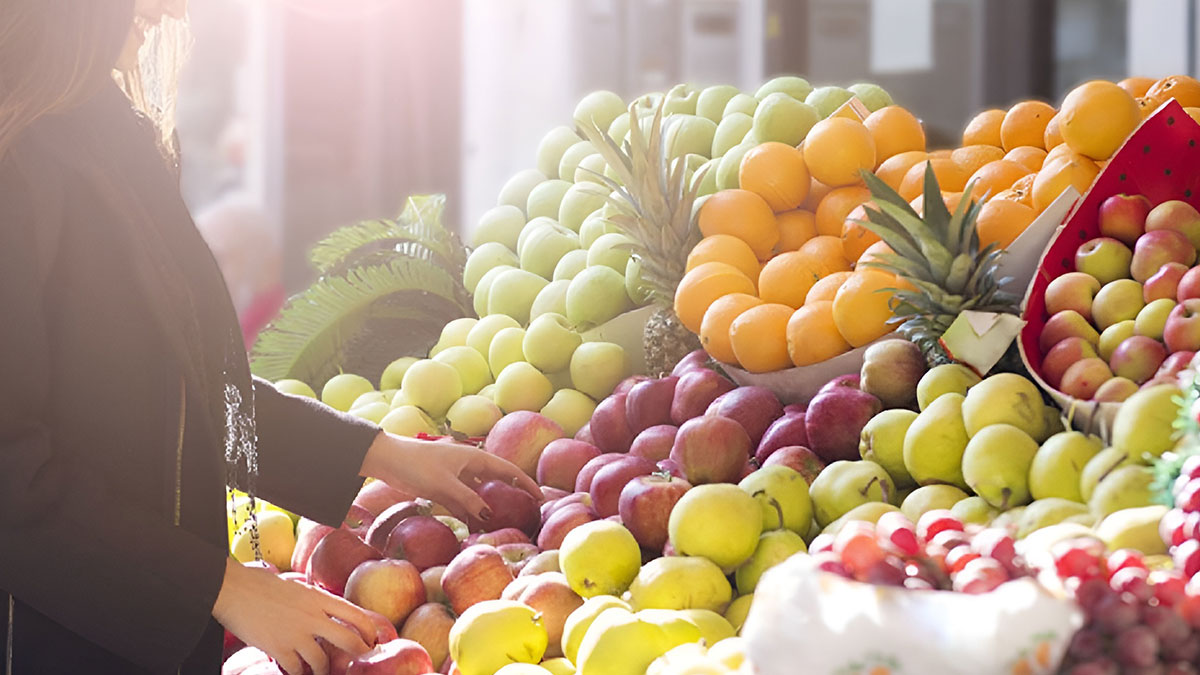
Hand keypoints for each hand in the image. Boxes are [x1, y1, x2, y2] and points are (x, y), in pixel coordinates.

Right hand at [212, 559, 374, 674]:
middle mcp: (312, 617)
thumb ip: (312, 601)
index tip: (371, 639)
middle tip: (360, 661)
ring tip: (320, 671)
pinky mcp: (278, 649)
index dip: (368, 630)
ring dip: (322, 670)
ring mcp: (296, 634)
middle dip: (359, 654)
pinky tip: (296, 671)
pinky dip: (298, 673)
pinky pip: (296, 670)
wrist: (232, 590)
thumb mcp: (295, 587)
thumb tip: (323, 613)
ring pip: (321, 662)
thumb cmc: (260, 584)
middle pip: (349, 640)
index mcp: (318, 598)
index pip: (355, 615)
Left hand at [359, 432, 541, 521]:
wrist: (387, 460)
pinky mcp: (444, 488)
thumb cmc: (416, 466)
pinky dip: (471, 513)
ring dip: (489, 508)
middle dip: (511, 496)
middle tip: (526, 513)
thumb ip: (468, 499)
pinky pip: (463, 502)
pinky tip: (476, 528)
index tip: (541, 498)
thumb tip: (489, 515)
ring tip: (503, 526)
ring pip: (479, 494)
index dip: (526, 484)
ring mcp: (456, 478)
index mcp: (474, 458)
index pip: (508, 471)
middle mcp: (469, 466)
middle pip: (496, 482)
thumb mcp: (444, 484)